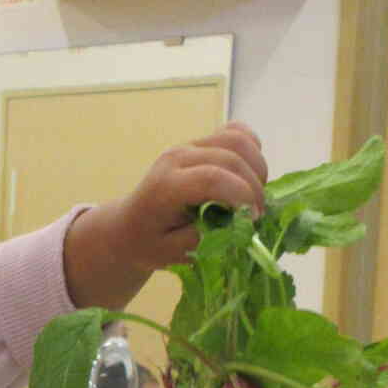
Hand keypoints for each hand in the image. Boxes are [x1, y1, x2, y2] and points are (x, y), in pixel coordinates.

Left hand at [63, 122, 267, 306]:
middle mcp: (177, 158)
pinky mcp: (201, 142)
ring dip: (257, 168)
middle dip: (254, 187)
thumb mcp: (170, 254)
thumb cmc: (148, 242)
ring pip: (238, 139)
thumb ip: (202, 239)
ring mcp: (190, 146)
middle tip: (257, 216)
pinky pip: (236, 133)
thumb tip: (236, 226)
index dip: (241, 195)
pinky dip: (252, 151)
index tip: (253, 219)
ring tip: (255, 196)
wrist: (130, 224)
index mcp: (165, 187)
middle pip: (231, 156)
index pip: (211, 178)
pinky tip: (249, 176)